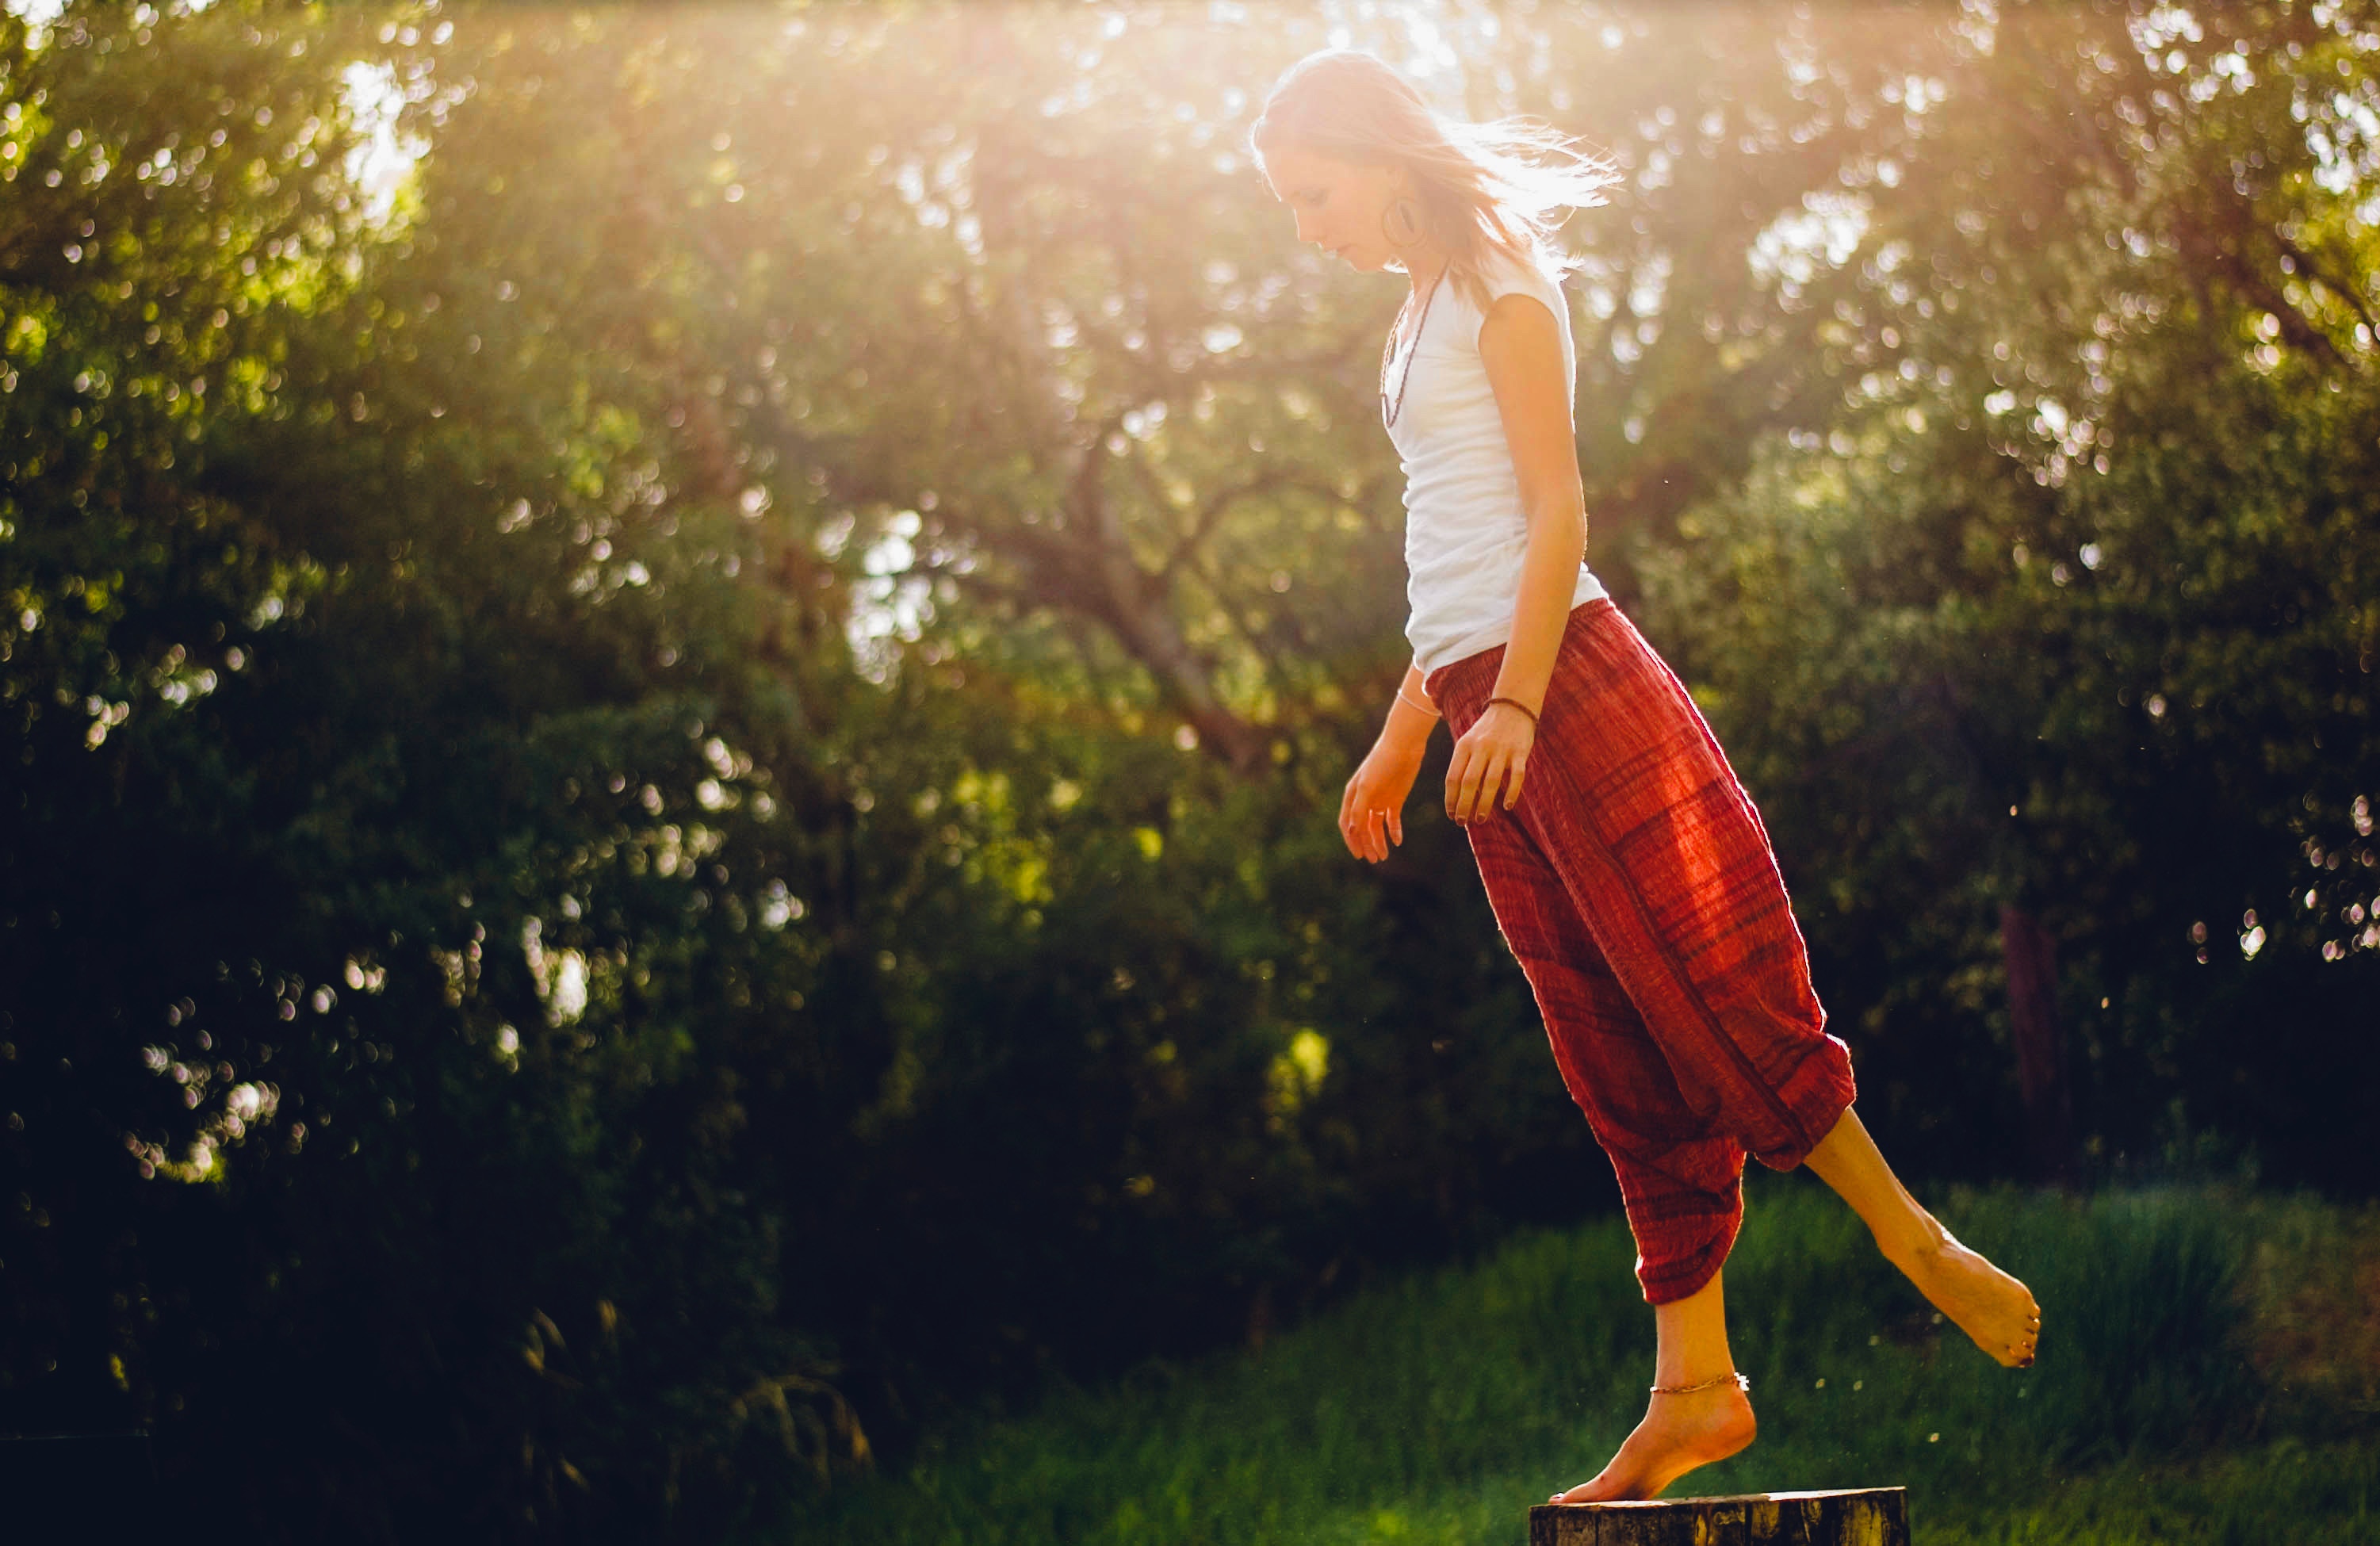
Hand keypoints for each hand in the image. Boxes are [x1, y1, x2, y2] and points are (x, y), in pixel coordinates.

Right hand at [1340, 734, 1423, 862]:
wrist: (1404, 746)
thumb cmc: (1381, 763)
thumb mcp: (1367, 786)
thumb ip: (1359, 809)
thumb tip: (1351, 831)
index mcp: (1353, 796)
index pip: (1348, 824)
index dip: (1352, 841)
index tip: (1358, 856)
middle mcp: (1364, 800)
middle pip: (1362, 828)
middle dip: (1367, 845)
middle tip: (1375, 860)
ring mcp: (1379, 800)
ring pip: (1376, 827)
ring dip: (1379, 841)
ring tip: (1385, 856)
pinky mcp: (1395, 799)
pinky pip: (1392, 820)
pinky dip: (1394, 831)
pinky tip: (1397, 841)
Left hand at [1445, 700, 1535, 823]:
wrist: (1512, 706)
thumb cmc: (1486, 732)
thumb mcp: (1468, 743)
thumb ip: (1463, 765)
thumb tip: (1459, 799)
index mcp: (1464, 746)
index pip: (1453, 777)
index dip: (1450, 799)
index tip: (1451, 815)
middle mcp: (1481, 747)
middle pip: (1469, 782)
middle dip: (1464, 805)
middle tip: (1462, 822)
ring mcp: (1501, 749)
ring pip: (1491, 781)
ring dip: (1484, 803)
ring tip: (1480, 819)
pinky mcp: (1520, 751)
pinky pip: (1517, 775)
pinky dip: (1512, 792)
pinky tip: (1507, 806)